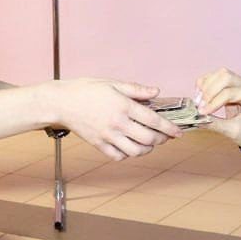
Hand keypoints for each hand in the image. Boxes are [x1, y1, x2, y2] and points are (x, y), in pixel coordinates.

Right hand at [50, 78, 179, 160]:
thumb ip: (136, 89)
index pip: (153, 120)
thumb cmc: (86, 89)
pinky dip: (128, 155)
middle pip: (148, 139)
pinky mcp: (98, 144)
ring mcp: (107, 136)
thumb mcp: (113, 83)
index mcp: (123, 106)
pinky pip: (118, 156)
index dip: (169, 128)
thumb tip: (156, 92)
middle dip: (161, 139)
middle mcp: (117, 123)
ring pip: (135, 151)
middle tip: (165, 136)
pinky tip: (130, 147)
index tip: (179, 132)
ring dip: (147, 149)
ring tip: (149, 143)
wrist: (61, 102)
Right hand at [194, 67, 240, 150]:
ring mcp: (240, 82)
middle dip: (209, 91)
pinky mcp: (231, 84)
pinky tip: (200, 96)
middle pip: (225, 76)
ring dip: (205, 86)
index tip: (202, 112)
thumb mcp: (233, 131)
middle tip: (200, 106)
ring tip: (198, 101)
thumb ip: (214, 124)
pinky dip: (205, 84)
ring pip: (218, 74)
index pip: (230, 93)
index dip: (213, 102)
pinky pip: (215, 78)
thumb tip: (196, 118)